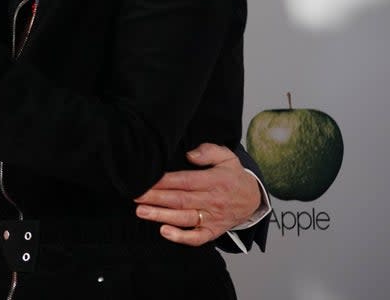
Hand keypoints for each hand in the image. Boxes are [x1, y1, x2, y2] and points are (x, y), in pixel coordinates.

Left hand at [134, 143, 260, 245]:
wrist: (254, 199)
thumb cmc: (233, 176)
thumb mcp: (227, 157)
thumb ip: (209, 151)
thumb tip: (190, 154)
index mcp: (214, 181)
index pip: (185, 181)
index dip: (165, 181)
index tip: (147, 179)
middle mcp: (212, 200)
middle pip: (180, 200)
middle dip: (156, 198)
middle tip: (136, 195)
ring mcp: (212, 218)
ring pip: (184, 218)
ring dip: (161, 216)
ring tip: (141, 211)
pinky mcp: (213, 231)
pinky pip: (197, 238)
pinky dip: (181, 237)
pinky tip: (165, 232)